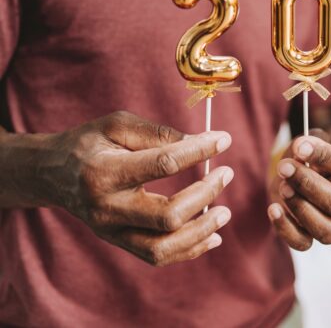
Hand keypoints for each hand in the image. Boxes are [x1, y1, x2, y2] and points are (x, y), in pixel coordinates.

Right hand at [46, 111, 233, 265]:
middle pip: (167, 215)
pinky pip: (157, 257)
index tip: (224, 139)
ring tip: (225, 212)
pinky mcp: (118, 242)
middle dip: (205, 195)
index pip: (163, 164)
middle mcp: (106, 208)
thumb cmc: (90, 142)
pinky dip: (190, 249)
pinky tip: (212, 235)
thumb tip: (201, 142)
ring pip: (163, 247)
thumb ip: (158, 133)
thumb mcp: (117, 124)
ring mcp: (110, 231)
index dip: (199, 151)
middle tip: (226, 174)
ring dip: (201, 231)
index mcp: (104, 172)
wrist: (52, 173)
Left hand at [267, 130, 330, 250]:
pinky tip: (273, 208)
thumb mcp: (311, 143)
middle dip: (308, 185)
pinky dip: (286, 228)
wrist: (291, 175)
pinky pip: (303, 243)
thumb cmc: (307, 158)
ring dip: (301, 208)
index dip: (324, 157)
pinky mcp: (310, 236)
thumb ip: (310, 141)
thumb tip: (301, 148)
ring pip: (327, 231)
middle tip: (285, 167)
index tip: (300, 146)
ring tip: (283, 187)